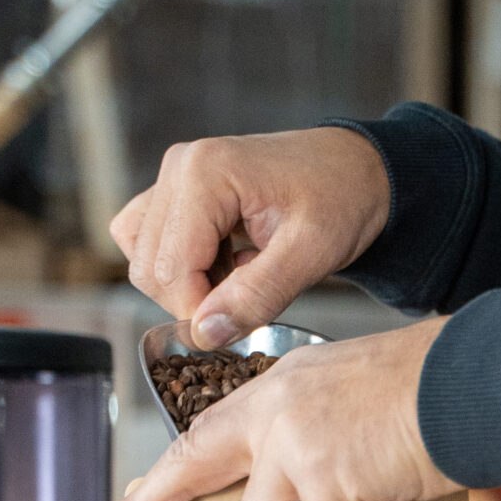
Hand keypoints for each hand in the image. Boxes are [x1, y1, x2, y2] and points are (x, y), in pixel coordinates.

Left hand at [90, 319, 456, 500]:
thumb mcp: (363, 402)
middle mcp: (274, 411)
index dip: (163, 477)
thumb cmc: (443, 392)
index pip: (205, 435)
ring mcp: (294, 443)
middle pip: (188, 468)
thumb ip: (326, 442)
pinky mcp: (326, 477)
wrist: (480, 381)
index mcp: (281, 389)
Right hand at [111, 127, 391, 344]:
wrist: (357, 171)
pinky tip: (228, 264)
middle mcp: (178, 167)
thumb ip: (257, 295)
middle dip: (194, 299)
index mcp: (205, 173)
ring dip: (186, 284)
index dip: (199, 311)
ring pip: (144, 257)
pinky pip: (152, 243)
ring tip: (241, 275)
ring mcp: (173, 176)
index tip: (245, 319)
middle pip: (149, 267)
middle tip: (251, 295)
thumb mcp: (312, 254)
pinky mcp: (176, 191)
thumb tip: (204, 333)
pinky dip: (183, 267)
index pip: (170, 270)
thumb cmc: (342, 200)